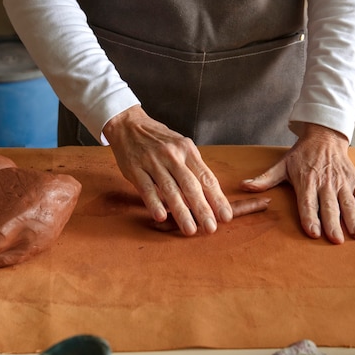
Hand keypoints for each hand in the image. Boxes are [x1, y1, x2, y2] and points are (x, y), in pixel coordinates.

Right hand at [103, 105, 232, 235]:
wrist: (129, 125)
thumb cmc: (159, 140)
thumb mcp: (180, 146)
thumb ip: (193, 168)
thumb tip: (210, 195)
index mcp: (188, 150)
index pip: (206, 178)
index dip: (217, 198)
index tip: (225, 216)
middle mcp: (172, 155)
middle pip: (191, 186)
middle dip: (202, 209)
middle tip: (211, 228)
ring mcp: (153, 162)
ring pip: (170, 190)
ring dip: (181, 211)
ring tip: (190, 229)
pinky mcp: (135, 168)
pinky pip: (146, 188)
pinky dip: (154, 203)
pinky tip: (161, 217)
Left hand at [240, 123, 354, 243]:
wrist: (324, 136)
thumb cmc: (301, 155)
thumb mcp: (281, 165)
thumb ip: (265, 179)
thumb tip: (244, 187)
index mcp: (306, 181)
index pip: (307, 202)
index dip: (310, 217)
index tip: (313, 232)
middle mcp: (325, 183)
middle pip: (329, 206)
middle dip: (333, 223)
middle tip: (336, 240)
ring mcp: (342, 182)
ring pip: (348, 203)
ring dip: (354, 219)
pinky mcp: (354, 180)